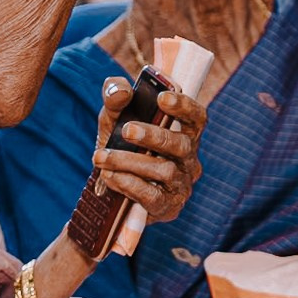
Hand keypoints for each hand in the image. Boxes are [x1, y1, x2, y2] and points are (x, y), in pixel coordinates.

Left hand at [91, 78, 205, 223]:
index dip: (184, 106)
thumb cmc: (120, 145)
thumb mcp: (113, 118)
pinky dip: (129, 184)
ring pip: (164, 171)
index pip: (197, 117)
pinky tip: (109, 176)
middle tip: (126, 130)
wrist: (109, 187)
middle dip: (153, 136)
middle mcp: (189, 158)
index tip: (162, 98)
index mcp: (184, 132)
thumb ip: (114, 97)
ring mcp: (181, 184)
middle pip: (181, 144)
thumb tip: (122, 91)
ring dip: (129, 162)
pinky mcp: (168, 207)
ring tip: (101, 157)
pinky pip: (153, 196)